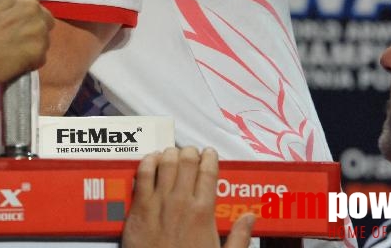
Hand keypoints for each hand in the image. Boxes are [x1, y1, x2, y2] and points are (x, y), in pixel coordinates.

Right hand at [0, 0, 53, 85]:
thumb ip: (5, 6)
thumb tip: (13, 14)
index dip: (25, 12)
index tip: (18, 21)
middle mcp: (30, 5)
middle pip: (43, 16)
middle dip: (34, 26)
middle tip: (18, 39)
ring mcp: (37, 27)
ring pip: (44, 37)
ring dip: (34, 45)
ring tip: (14, 54)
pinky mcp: (39, 49)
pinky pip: (41, 56)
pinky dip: (32, 61)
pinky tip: (15, 64)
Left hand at [121, 147, 254, 247]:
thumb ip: (239, 238)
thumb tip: (250, 218)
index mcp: (203, 212)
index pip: (209, 172)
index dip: (209, 157)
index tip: (209, 154)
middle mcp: (181, 202)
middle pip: (187, 162)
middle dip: (190, 152)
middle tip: (191, 153)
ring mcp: (158, 202)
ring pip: (165, 163)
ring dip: (170, 154)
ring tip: (173, 154)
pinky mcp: (139, 207)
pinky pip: (142, 174)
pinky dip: (148, 162)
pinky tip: (151, 159)